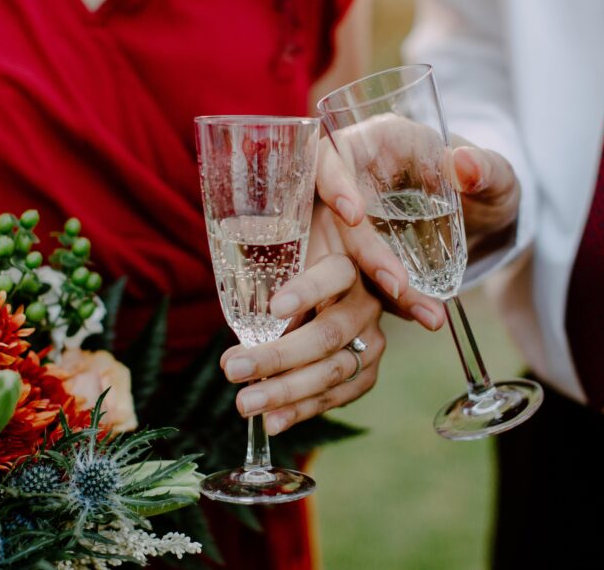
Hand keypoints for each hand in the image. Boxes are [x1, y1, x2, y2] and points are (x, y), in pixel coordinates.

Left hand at [218, 205, 385, 434]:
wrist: (339, 238)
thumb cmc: (310, 221)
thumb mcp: (309, 194)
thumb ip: (318, 187)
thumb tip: (312, 181)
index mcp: (353, 255)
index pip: (333, 275)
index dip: (307, 291)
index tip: (274, 309)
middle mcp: (368, 298)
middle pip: (329, 333)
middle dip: (281, 356)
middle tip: (232, 368)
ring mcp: (371, 333)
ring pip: (336, 369)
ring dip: (290, 391)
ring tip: (245, 403)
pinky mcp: (366, 362)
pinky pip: (342, 392)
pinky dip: (305, 409)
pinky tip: (273, 423)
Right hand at [316, 120, 519, 322]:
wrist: (485, 221)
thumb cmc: (485, 182)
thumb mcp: (496, 175)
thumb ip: (486, 168)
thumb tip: (464, 162)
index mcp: (377, 142)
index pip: (332, 155)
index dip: (333, 183)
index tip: (354, 215)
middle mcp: (355, 181)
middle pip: (332, 217)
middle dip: (364, 256)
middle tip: (398, 287)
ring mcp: (353, 222)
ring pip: (343, 258)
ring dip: (376, 290)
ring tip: (428, 314)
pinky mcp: (360, 257)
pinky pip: (359, 282)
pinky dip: (387, 303)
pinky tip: (421, 315)